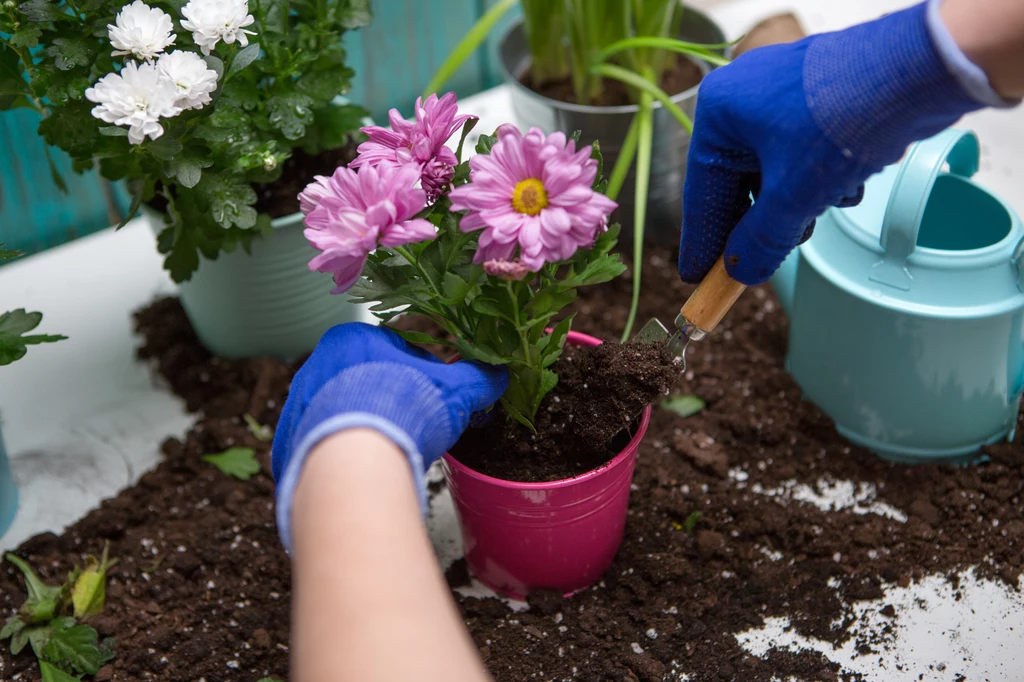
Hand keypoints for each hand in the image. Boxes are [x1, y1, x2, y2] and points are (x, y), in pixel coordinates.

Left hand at [271, 322, 507, 550]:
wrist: (352, 463)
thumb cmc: (403, 411)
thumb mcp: (455, 391)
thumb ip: (478, 379)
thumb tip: (499, 375)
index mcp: (352, 339)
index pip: (397, 350)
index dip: (424, 375)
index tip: (437, 399)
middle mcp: (315, 365)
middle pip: (366, 382)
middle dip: (393, 402)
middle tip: (418, 428)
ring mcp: (297, 405)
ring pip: (342, 414)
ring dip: (367, 429)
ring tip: (392, 453)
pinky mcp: (287, 445)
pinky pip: (321, 447)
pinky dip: (342, 457)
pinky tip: (364, 472)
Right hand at [679, 1, 986, 285]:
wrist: (920, 69)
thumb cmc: (844, 116)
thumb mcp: (793, 195)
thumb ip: (761, 240)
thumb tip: (742, 271)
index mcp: (719, 111)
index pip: (702, 192)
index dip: (702, 240)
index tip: (699, 275)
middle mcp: (744, 98)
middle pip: (739, 183)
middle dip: (759, 222)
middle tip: (759, 261)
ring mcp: (782, 96)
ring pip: (773, 172)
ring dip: (795, 204)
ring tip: (817, 217)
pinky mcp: (817, 100)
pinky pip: (801, 155)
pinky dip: (818, 181)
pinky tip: (844, 189)